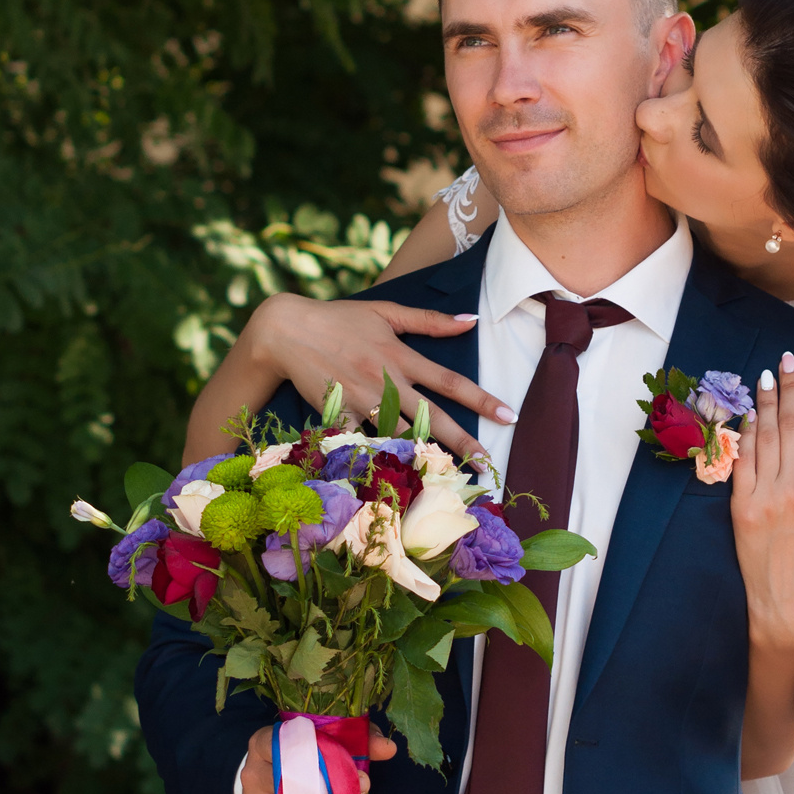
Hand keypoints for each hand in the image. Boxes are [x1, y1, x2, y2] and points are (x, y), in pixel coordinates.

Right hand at [241, 723, 396, 793]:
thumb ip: (359, 740)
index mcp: (266, 742)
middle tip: (362, 791)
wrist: (268, 778)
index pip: (281, 742)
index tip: (349, 764)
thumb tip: (388, 748)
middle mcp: (254, 772)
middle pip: (288, 782)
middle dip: (329, 788)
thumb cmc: (304, 756)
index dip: (315, 753)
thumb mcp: (329, 740)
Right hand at [251, 294, 514, 460]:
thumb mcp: (386, 311)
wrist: (286, 330)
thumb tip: (471, 321)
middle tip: (487, 463)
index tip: (508, 416)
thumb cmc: (339, 318)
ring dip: (425, 456)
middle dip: (462, 441)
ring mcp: (361, 401)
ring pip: (398, 433)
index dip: (481, 399)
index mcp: (400, 356)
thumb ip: (429, 319)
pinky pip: (358, 442)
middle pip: (431, 416)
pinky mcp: (337, 415)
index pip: (450, 381)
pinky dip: (371, 458)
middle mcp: (385, 381)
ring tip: (452, 477)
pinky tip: (391, 482)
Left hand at [732, 354, 793, 659]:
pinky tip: (749, 412)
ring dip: (767, 402)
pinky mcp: (740, 506)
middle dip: (791, 388)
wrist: (786, 601)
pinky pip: (742, 461)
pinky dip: (745, 434)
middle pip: (792, 425)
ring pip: (766, 437)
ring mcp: (765, 496)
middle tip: (788, 358)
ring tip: (768, 375)